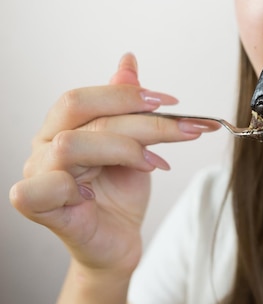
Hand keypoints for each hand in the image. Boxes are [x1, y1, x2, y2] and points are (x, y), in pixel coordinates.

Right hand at [9, 53, 219, 274]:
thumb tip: (128, 61)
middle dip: (138, 118)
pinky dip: (76, 185)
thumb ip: (127, 109)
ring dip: (124, 150)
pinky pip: (44, 187)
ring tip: (157, 166)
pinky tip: (98, 191)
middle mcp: (45, 146)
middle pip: (81, 112)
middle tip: (182, 128)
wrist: (119, 242)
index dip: (128, 94)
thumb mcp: (135, 147)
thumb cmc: (120, 196)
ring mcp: (38, 176)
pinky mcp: (41, 209)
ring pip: (72, 144)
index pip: (85, 97)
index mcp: (63, 127)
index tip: (172, 101)